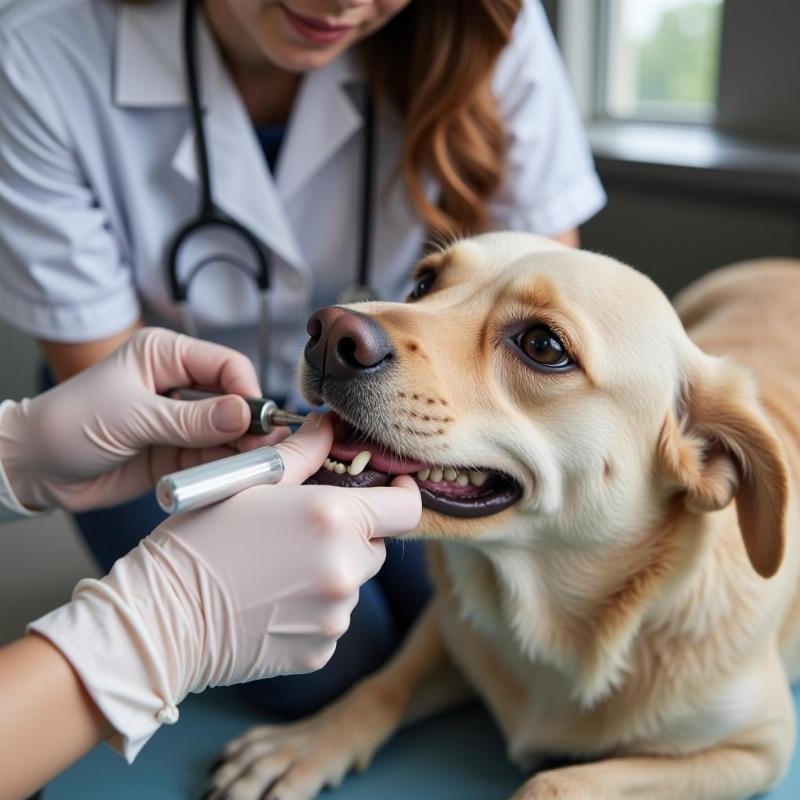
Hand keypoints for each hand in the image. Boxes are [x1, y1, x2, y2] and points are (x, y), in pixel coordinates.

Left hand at [0, 327, 281, 511]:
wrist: (34, 470)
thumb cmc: (69, 425)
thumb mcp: (134, 417)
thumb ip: (193, 420)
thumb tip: (245, 415)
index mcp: (166, 355)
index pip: (226, 365)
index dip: (247, 391)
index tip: (260, 420)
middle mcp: (178, 385)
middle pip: (234, 400)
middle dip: (249, 425)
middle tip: (263, 449)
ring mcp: (180, 421)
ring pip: (229, 434)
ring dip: (240, 451)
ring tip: (251, 468)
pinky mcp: (178, 453)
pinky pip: (214, 459)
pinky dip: (225, 470)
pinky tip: (232, 478)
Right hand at [29, 415, 421, 758]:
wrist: (161, 619)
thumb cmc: (199, 541)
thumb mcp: (249, 483)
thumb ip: (303, 454)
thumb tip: (330, 427)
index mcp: (335, 518)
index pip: (406, 507)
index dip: (401, 493)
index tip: (388, 487)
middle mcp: (345, 569)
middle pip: (376, 547)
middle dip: (352, 535)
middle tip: (303, 531)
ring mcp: (334, 617)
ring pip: (351, 584)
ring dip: (329, 573)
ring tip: (275, 570)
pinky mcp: (320, 652)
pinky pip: (330, 620)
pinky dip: (311, 609)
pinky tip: (270, 602)